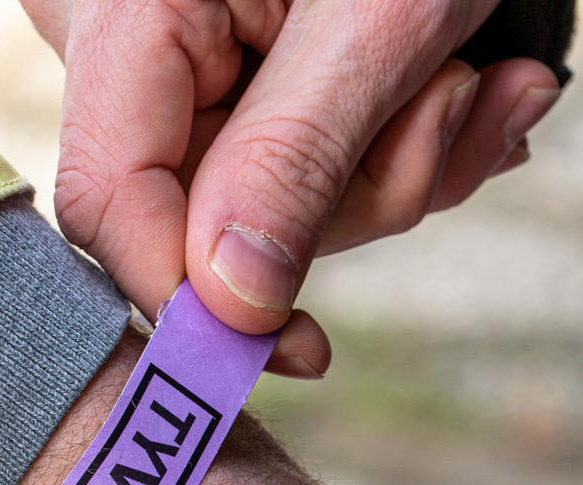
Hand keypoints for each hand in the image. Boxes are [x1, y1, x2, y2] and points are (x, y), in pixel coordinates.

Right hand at [18, 0, 560, 377]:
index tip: (300, 352)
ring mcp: (189, 80)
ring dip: (401, 169)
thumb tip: (232, 307)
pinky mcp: (246, 102)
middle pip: (206, 224)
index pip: (111, 201)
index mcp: (127, 10)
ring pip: (272, 219)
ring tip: (470, 81)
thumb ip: (293, 158)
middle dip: (354, 198)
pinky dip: (401, 152)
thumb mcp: (376, 19)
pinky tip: (464, 86)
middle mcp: (132, 51)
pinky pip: (308, 184)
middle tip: (453, 103)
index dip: (198, 298)